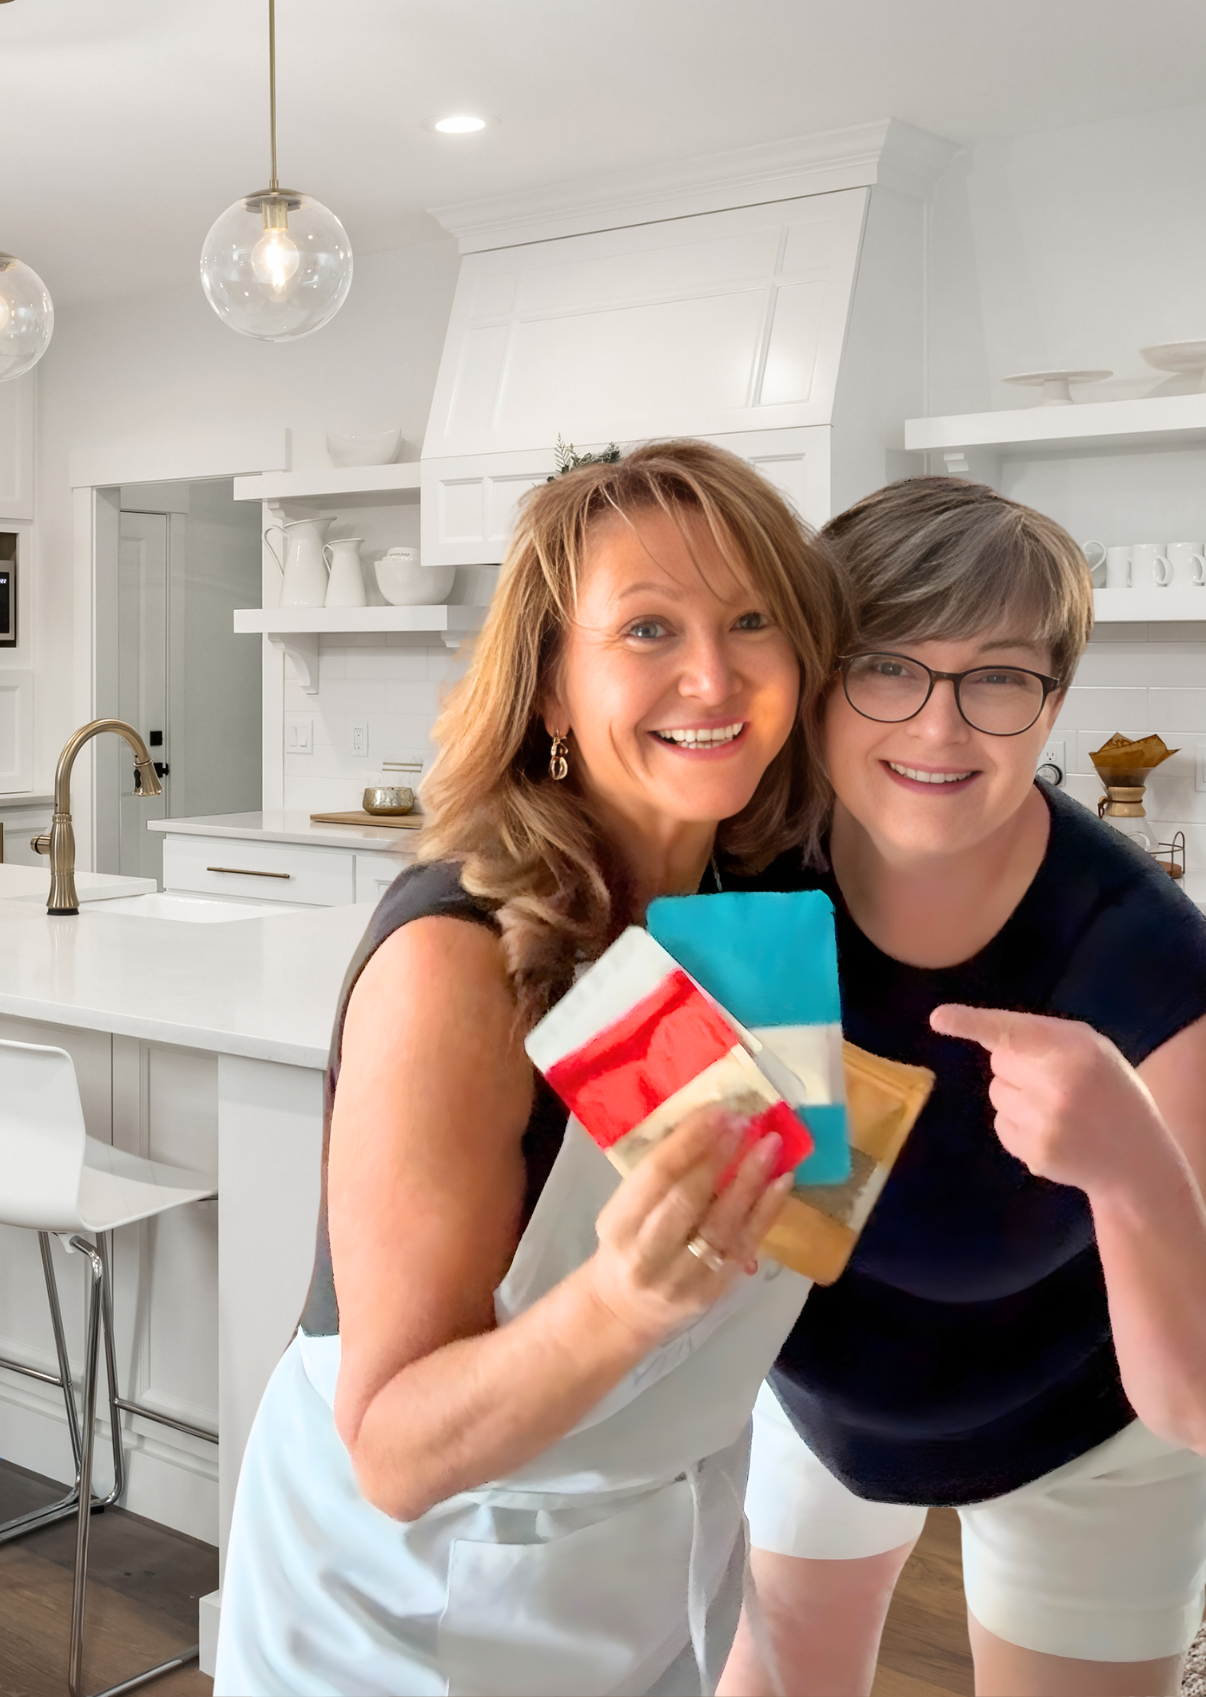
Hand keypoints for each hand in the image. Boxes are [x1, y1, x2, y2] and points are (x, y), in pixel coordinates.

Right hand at [585, 1106, 793, 1347]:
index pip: (656, 1175)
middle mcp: (648, 1253)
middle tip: (746, 1121)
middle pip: (688, 1199)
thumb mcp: (624, 1211)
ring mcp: (684, 1276)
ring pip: (722, 1224)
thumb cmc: (627, 1244)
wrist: (626, 1310)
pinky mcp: (714, 1290)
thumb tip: (706, 1126)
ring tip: (771, 1145)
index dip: (689, 1141)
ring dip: (750, 1180)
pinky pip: (745, 1244)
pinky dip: (767, 1211)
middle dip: (719, 1156)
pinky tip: (782, 1181)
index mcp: (619, 1224)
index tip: (718, 1111)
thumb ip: (656, 1178)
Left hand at [930, 1004, 1164, 1195]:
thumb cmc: (1110, 1091)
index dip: (972, 1023)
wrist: (1136, 1160)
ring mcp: (1044, 1123)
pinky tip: (1050, 1132)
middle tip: (1056, 1081)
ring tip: (1056, 1109)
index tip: (937, 1018)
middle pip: (999, 1060)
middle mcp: (1057, 1086)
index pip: (1014, 1032)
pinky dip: (1017, 1125)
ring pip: (996, 1092)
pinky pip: (1000, 1124)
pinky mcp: (1033, 1153)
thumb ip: (1044, 1037)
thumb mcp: (1093, 1051)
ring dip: (1016, 1095)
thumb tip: (987, 1039)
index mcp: (1076, 1051)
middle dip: (1017, 1065)